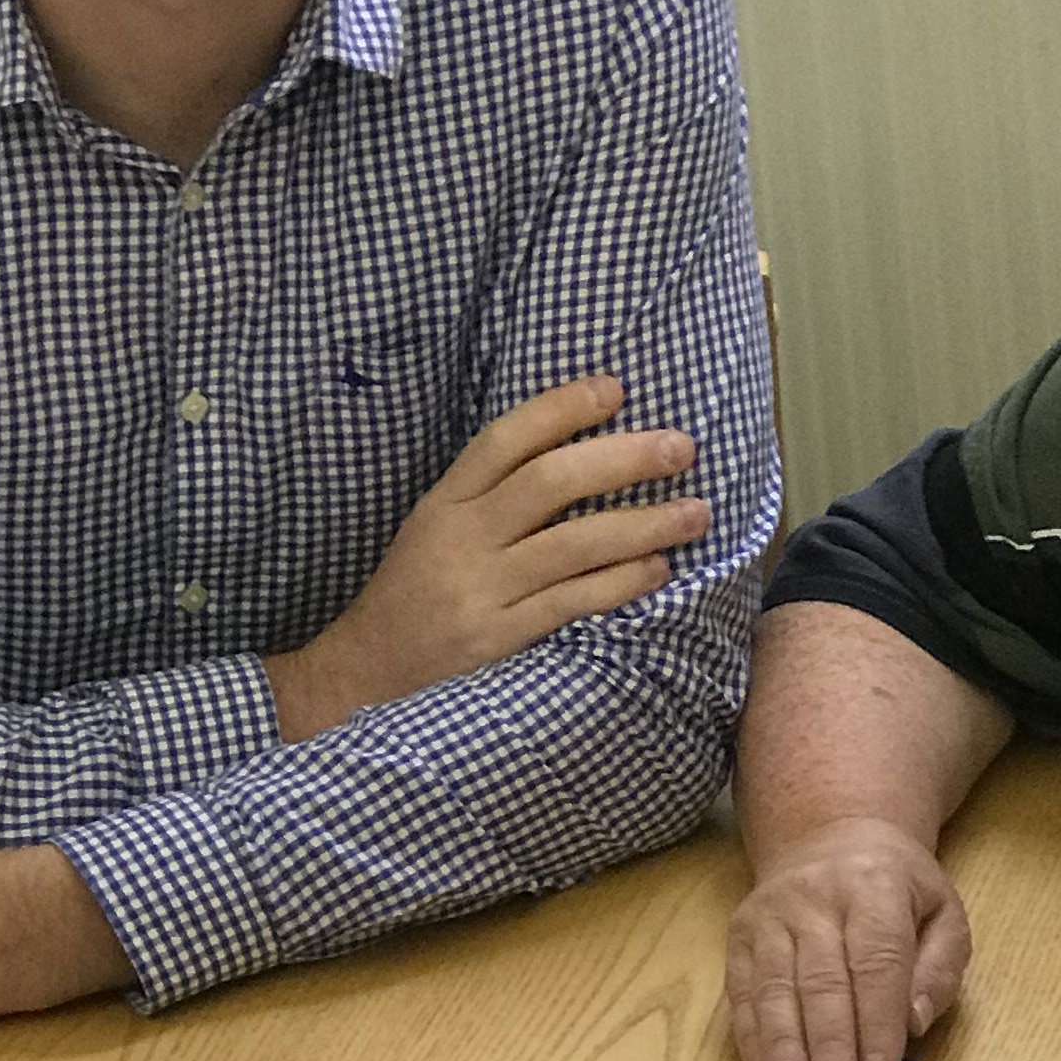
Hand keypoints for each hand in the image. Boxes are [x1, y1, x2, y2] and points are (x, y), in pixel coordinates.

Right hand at [269, 374, 707, 738]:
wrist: (365, 671)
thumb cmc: (415, 592)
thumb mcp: (436, 527)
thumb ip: (494, 494)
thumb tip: (584, 453)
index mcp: (445, 500)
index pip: (504, 439)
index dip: (561, 409)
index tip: (616, 389)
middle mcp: (462, 537)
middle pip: (549, 483)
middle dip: (623, 459)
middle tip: (682, 448)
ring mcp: (480, 589)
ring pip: (572, 544)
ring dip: (643, 525)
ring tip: (696, 512)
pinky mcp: (498, 638)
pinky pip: (571, 603)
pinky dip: (620, 583)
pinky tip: (659, 570)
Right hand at [725, 819, 971, 1060]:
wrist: (831, 835)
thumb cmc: (896, 888)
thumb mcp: (943, 914)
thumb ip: (939, 970)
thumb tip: (912, 1022)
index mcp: (876, 886)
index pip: (877, 962)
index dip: (877, 1024)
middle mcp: (816, 895)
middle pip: (822, 979)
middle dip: (829, 1043)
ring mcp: (772, 913)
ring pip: (776, 986)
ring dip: (783, 1045)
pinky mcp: (742, 931)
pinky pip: (742, 990)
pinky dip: (752, 1036)